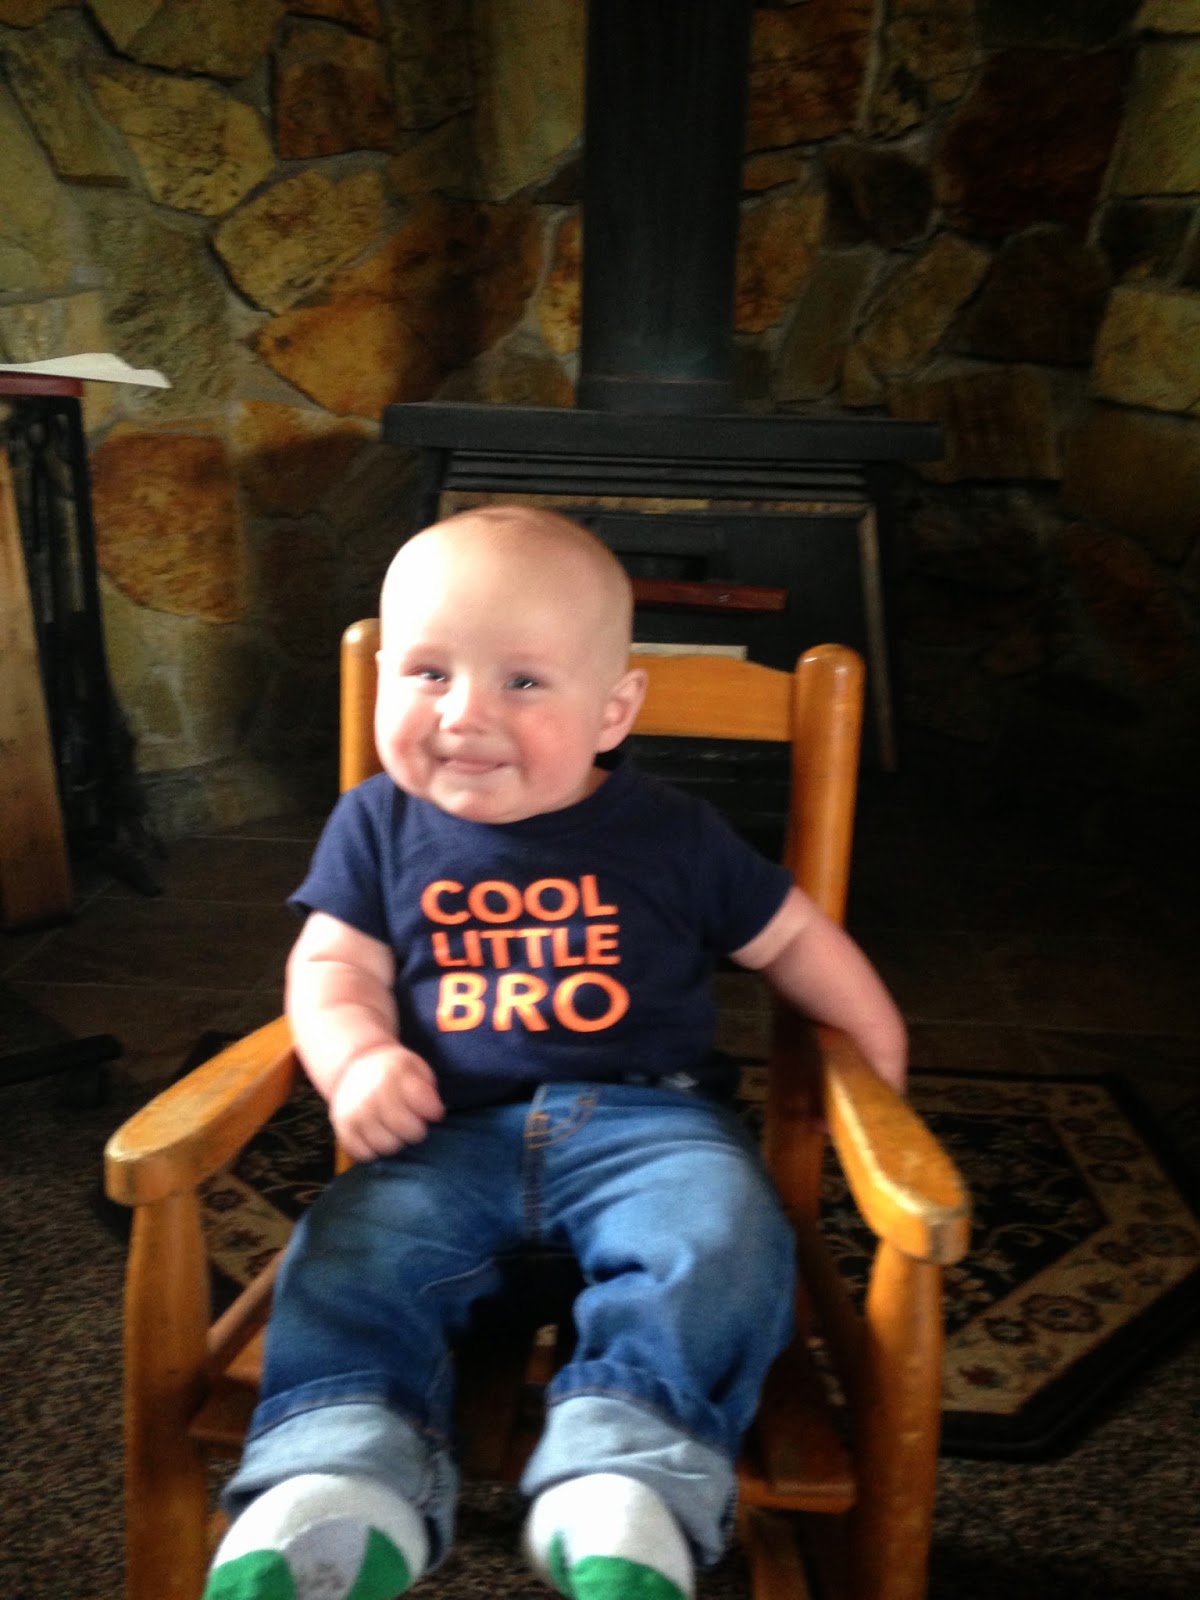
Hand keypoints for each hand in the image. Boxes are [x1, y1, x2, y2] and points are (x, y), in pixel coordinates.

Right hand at [328, 1044, 444, 1161]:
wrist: (352, 1066)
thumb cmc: (391, 1071)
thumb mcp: (414, 1066)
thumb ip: (427, 1087)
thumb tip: (435, 1113)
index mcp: (393, 1074)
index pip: (425, 1106)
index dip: (434, 1111)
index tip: (433, 1111)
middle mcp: (371, 1094)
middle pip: (409, 1131)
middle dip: (416, 1130)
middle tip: (412, 1122)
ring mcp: (355, 1112)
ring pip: (387, 1146)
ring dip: (395, 1141)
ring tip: (393, 1129)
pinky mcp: (342, 1128)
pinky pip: (364, 1154)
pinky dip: (373, 1150)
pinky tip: (377, 1135)